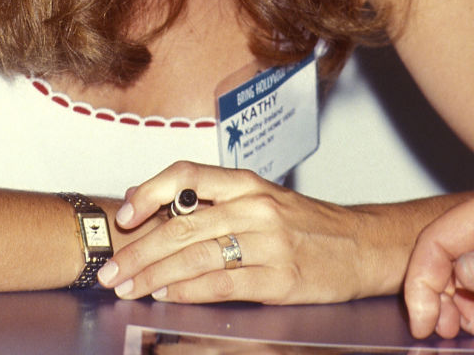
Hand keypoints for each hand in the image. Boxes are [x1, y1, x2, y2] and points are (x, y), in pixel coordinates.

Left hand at [96, 160, 373, 303]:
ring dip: (155, 275)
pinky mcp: (279, 277)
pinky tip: (167, 298)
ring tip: (129, 287)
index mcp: (246, 182)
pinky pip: (223, 284)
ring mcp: (268, 242)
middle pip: (183, 223)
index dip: (150, 192)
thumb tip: (156, 209)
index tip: (125, 214)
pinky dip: (189, 291)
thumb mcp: (261, 199)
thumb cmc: (305, 223)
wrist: (360, 245)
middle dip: (140, 249)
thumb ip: (216, 202)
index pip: (187, 175)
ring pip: (197, 255)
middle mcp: (254, 206)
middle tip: (112, 268)